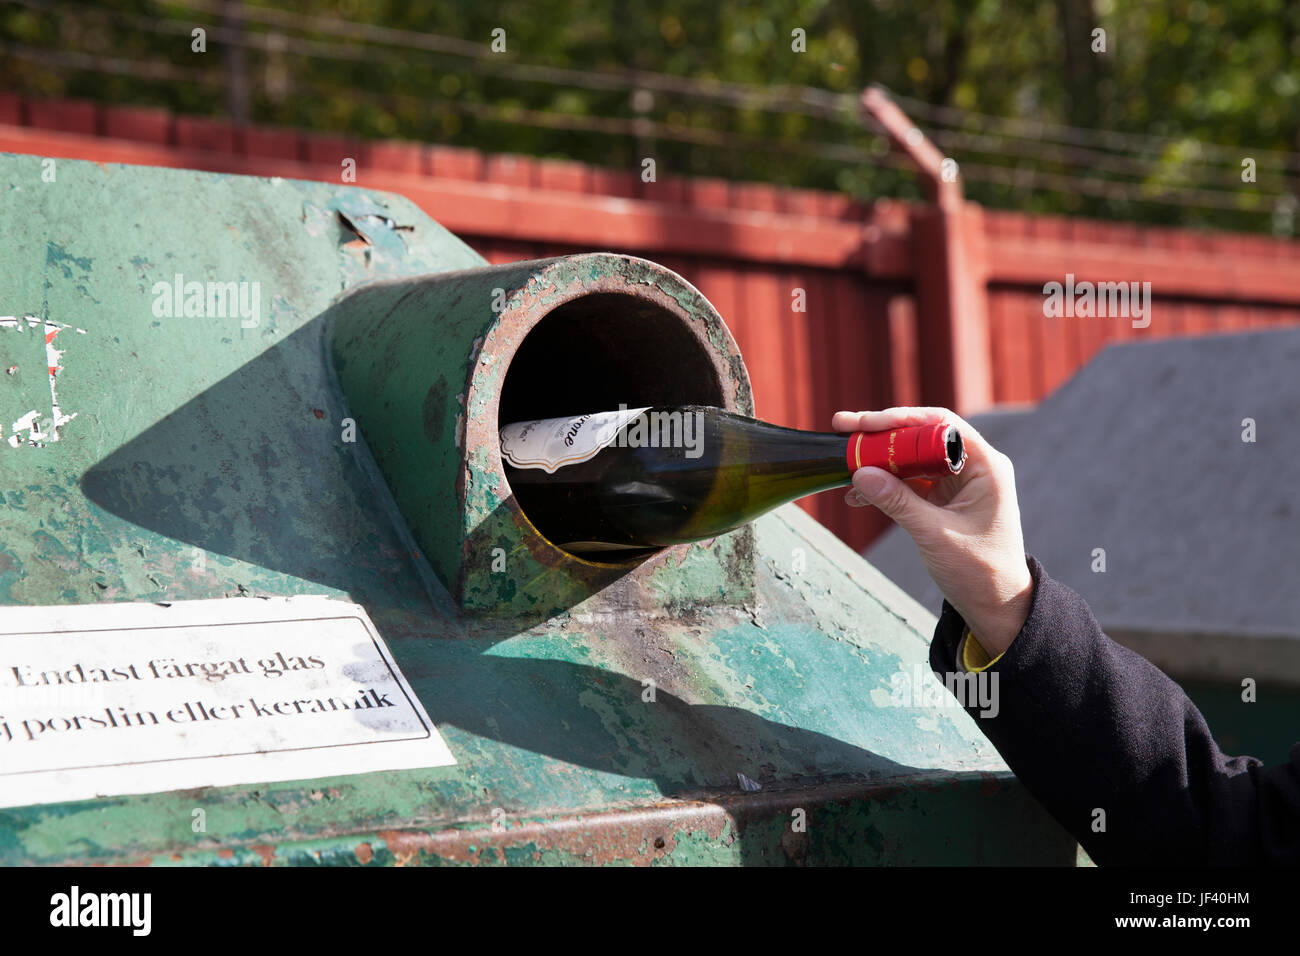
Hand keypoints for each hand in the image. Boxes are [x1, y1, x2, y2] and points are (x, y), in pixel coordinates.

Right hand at [833, 406, 1033, 655]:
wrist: (996, 605)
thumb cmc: (979, 571)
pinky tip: (859, 493)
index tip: (866, 424)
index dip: (901, 420)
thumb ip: (898, 502)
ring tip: (845, 466)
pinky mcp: (944, 499)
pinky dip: (885, 485)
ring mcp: (957, 482)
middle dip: (882, 436)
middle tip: (845, 430)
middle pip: (922, 436)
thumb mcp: (935, 535)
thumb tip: (860, 474)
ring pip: (911, 458)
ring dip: (879, 462)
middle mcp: (973, 467)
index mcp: (985, 466)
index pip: (940, 425)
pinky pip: (910, 481)